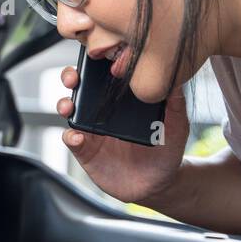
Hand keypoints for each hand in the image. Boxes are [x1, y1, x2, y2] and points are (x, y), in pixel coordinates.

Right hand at [56, 65, 188, 204]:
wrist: (159, 184)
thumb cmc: (167, 151)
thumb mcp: (176, 124)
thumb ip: (175, 102)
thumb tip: (176, 77)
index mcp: (122, 100)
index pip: (104, 75)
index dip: (96, 63)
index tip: (97, 58)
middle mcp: (103, 111)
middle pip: (80, 87)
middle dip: (71, 77)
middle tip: (74, 79)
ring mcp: (92, 130)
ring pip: (70, 110)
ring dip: (64, 104)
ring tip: (69, 107)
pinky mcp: (86, 151)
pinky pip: (71, 139)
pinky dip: (71, 136)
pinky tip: (78, 136)